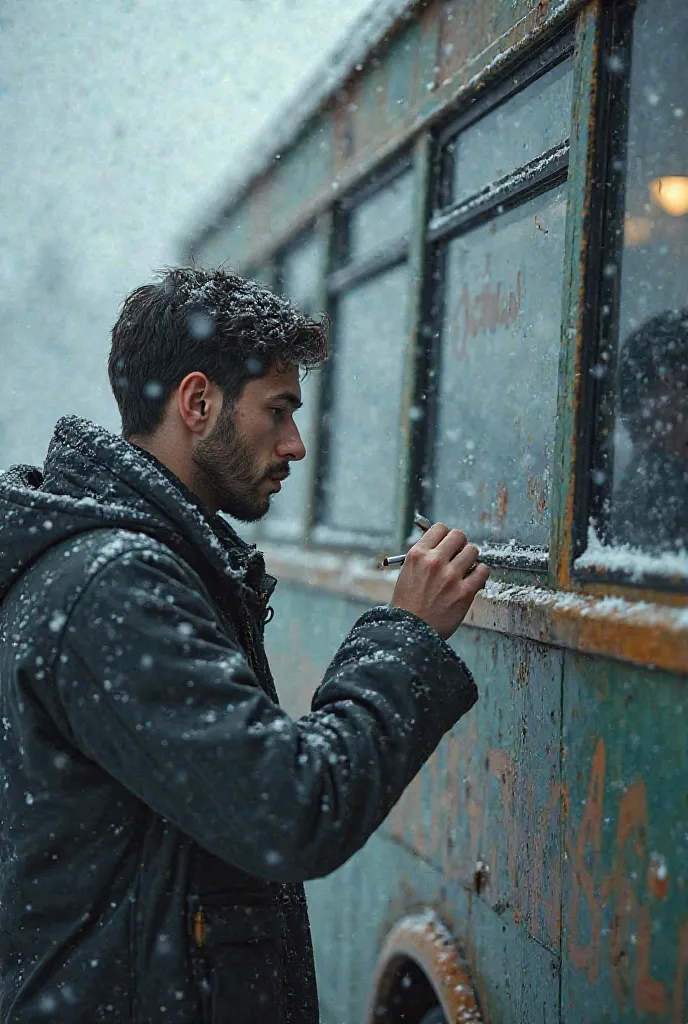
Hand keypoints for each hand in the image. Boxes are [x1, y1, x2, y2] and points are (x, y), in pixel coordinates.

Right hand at [390, 523, 488, 639]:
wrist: (410, 631)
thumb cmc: (408, 605)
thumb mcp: (407, 573)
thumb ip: (425, 558)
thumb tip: (445, 546)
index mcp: (417, 554)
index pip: (440, 528)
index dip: (446, 535)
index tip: (447, 544)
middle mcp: (434, 561)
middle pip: (459, 535)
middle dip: (460, 544)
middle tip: (458, 555)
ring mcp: (450, 576)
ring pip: (473, 550)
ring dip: (471, 559)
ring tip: (465, 569)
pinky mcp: (464, 592)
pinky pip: (483, 571)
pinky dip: (480, 573)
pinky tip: (473, 580)